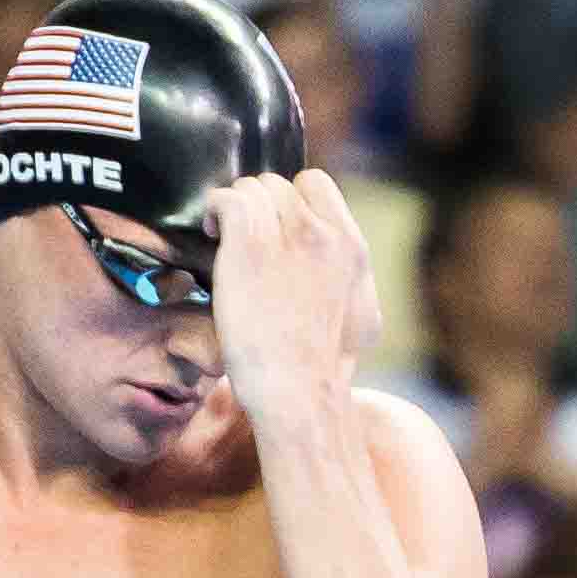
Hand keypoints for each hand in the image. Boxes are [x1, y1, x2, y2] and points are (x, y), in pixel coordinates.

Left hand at [203, 171, 380, 422]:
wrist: (301, 392)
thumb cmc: (327, 368)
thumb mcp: (363, 316)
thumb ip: (354, 278)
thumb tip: (347, 266)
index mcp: (351, 246)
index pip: (316, 185)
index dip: (290, 200)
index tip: (277, 227)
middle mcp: (323, 234)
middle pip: (279, 185)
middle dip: (260, 207)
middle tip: (246, 238)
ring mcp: (287, 238)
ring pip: (252, 188)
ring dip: (236, 209)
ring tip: (226, 237)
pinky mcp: (250, 247)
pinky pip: (227, 199)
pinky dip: (215, 210)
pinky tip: (213, 233)